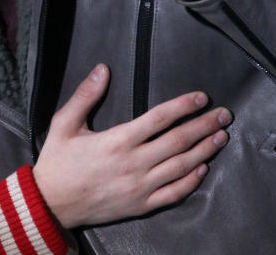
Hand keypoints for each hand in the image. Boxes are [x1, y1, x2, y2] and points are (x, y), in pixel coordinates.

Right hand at [33, 64, 230, 228]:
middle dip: (204, 125)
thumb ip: (85, 95)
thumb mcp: (63, 123)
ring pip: (181, 166)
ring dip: (204, 150)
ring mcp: (141, 187)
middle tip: (224, 115)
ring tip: (221, 137)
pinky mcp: (141, 205)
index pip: (159, 118)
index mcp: (117, 140)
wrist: (51, 203)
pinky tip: (203, 168)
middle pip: (178, 140)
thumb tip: (102, 69)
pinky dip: (192, 180)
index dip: (183, 106)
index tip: (201, 98)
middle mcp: (134, 163)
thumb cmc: (57, 161)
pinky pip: (174, 193)